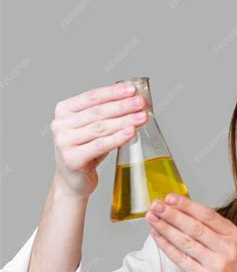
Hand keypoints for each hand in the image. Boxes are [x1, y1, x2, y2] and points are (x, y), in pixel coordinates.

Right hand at [50, 81, 148, 197]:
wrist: (73, 181)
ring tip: (142, 117)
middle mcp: (60, 124)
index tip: (132, 89)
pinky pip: (100, 145)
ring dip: (124, 120)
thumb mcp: (92, 129)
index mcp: (63, 110)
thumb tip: (133, 101)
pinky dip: (118, 138)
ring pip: (100, 128)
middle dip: (122, 106)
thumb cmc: (86, 151)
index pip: (91, 97)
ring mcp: (64, 142)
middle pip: (97, 112)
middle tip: (141, 102)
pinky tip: (131, 132)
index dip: (112, 92)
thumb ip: (105, 115)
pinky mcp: (73, 158)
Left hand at [145, 194, 236, 271]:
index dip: (186, 205)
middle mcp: (226, 248)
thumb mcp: (229, 246)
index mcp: (232, 235)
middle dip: (172, 214)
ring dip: (165, 228)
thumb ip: (211, 230)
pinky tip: (157, 236)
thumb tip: (182, 211)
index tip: (170, 197)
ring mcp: (215, 264)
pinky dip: (166, 246)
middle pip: (194, 226)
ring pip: (185, 241)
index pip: (206, 214)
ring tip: (152, 218)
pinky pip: (181, 259)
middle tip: (156, 205)